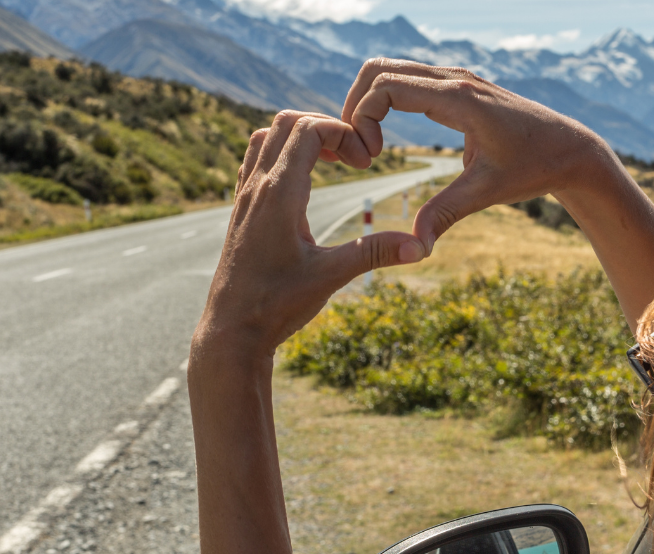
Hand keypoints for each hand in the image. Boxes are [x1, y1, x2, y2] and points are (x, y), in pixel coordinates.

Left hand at [195, 111, 426, 360]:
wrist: (232, 331)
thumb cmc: (276, 305)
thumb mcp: (331, 276)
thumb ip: (375, 254)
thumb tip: (421, 247)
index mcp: (279, 194)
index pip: (308, 129)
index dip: (343, 133)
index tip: (365, 164)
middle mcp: (257, 187)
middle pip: (285, 122)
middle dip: (325, 128)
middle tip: (353, 159)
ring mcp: (244, 197)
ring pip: (266, 137)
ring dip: (301, 138)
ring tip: (331, 163)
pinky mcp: (241, 210)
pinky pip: (256, 160)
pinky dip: (282, 154)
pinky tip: (305, 183)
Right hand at [343, 59, 619, 252]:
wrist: (570, 149)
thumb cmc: (534, 167)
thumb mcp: (487, 192)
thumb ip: (446, 213)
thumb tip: (415, 246)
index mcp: (459, 99)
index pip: (386, 87)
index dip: (364, 119)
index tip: (371, 158)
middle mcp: (455, 79)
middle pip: (379, 69)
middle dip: (356, 106)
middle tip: (359, 150)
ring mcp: (456, 78)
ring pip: (391, 69)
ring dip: (368, 102)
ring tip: (369, 145)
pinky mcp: (458, 86)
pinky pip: (408, 79)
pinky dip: (385, 100)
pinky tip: (386, 136)